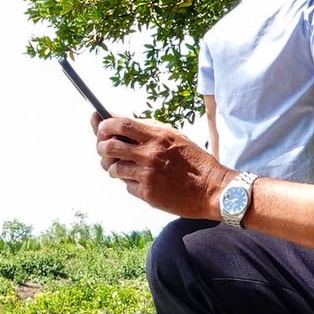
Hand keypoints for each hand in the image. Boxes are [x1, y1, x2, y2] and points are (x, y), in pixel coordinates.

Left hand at [93, 114, 228, 218]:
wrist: (213, 189)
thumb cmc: (194, 161)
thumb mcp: (174, 136)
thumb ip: (147, 129)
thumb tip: (118, 119)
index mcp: (158, 136)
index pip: (120, 124)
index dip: (104, 125)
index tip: (99, 126)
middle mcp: (150, 154)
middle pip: (108, 146)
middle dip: (101, 148)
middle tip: (104, 150)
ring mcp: (148, 175)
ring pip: (114, 169)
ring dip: (114, 168)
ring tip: (124, 169)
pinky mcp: (148, 194)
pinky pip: (127, 187)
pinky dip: (129, 184)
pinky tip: (142, 182)